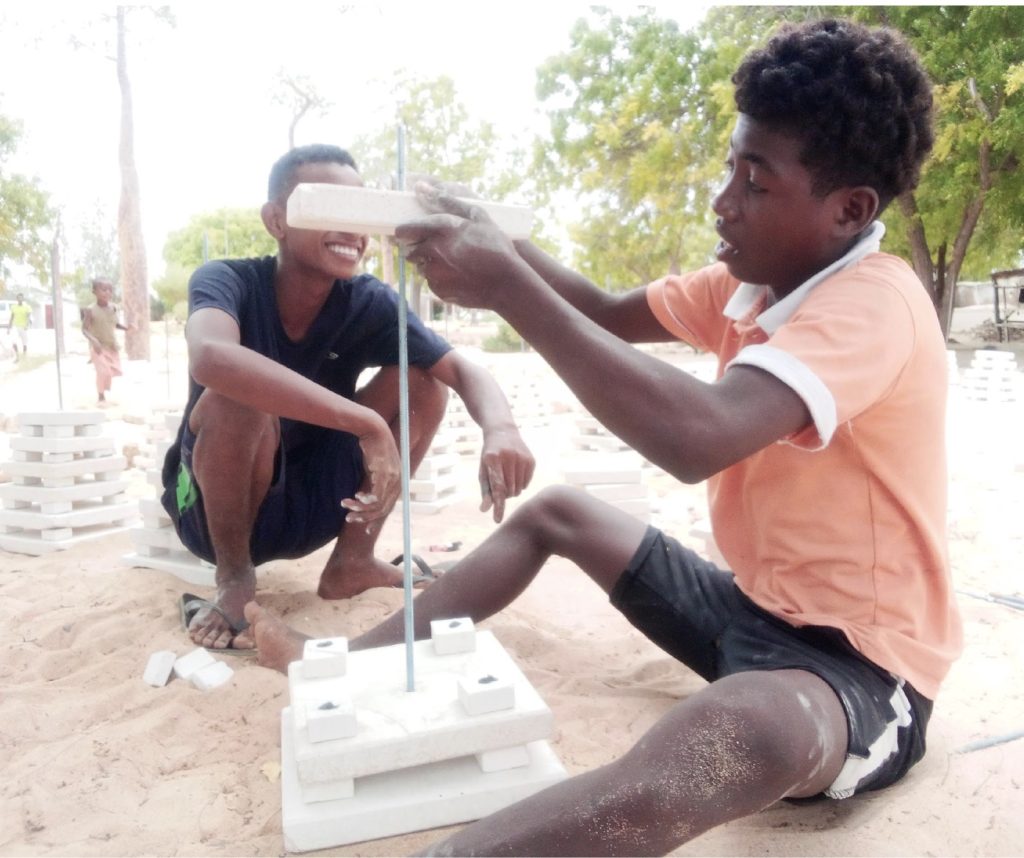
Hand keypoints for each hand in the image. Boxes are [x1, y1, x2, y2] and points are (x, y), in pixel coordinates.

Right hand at [341, 422, 400, 527]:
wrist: (374, 430)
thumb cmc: (373, 449)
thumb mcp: (375, 469)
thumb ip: (374, 482)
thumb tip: (365, 497)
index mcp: (397, 483)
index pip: (388, 508)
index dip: (376, 520)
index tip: (364, 528)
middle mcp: (398, 483)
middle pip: (383, 510)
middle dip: (365, 518)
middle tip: (349, 519)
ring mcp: (393, 479)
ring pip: (377, 505)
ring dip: (360, 509)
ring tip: (346, 506)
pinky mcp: (385, 474)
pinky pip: (376, 495)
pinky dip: (364, 500)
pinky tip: (355, 497)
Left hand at [395, 182, 522, 309]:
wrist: (507, 283)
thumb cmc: (496, 247)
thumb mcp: (478, 215)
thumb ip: (447, 200)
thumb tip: (420, 186)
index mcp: (440, 230)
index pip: (407, 229)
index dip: (405, 232)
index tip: (406, 233)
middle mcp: (433, 251)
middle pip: (410, 251)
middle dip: (418, 249)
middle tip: (437, 250)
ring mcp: (435, 273)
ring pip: (421, 268)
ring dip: (429, 265)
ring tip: (451, 264)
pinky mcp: (439, 291)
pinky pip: (432, 283)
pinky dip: (439, 279)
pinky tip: (457, 276)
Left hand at [477, 426, 534, 521]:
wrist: (503, 431)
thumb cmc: (489, 456)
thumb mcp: (483, 470)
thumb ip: (485, 490)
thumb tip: (485, 510)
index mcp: (492, 458)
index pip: (496, 487)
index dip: (498, 505)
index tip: (497, 520)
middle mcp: (508, 456)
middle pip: (508, 491)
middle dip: (503, 494)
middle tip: (499, 483)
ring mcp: (522, 457)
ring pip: (519, 489)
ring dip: (512, 490)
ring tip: (507, 477)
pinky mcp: (531, 459)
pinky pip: (526, 484)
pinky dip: (520, 483)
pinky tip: (515, 472)